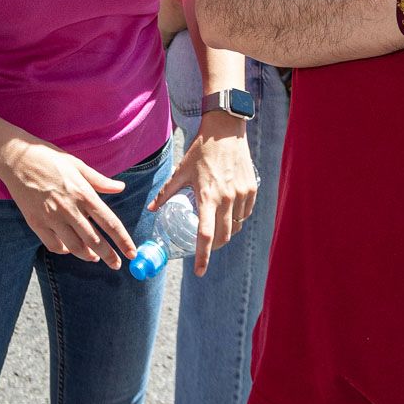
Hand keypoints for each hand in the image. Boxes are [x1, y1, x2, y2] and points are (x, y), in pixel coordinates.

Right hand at [0, 142, 134, 268]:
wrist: (16, 158)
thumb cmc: (49, 158)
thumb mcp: (78, 165)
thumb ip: (100, 181)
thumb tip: (121, 187)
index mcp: (83, 193)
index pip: (109, 222)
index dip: (123, 240)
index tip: (131, 252)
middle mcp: (69, 208)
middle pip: (95, 240)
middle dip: (109, 255)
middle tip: (116, 264)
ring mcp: (51, 217)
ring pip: (75, 246)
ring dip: (88, 255)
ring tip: (95, 258)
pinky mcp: (36, 222)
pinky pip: (53, 244)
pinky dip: (64, 251)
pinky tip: (70, 249)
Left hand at [152, 113, 256, 276]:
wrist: (226, 131)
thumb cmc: (201, 151)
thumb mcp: (180, 171)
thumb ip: (166, 192)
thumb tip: (152, 209)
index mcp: (207, 196)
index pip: (205, 235)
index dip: (202, 256)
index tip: (199, 271)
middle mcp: (227, 198)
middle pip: (223, 236)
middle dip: (214, 247)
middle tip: (205, 249)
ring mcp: (242, 194)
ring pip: (235, 227)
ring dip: (225, 232)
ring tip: (215, 225)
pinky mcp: (251, 190)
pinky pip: (245, 214)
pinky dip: (236, 219)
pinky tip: (227, 212)